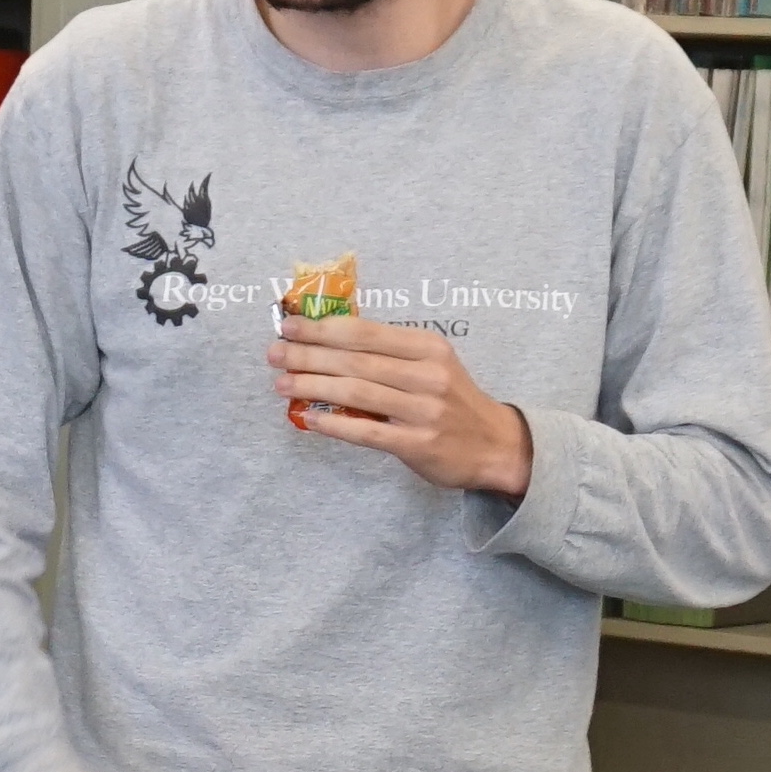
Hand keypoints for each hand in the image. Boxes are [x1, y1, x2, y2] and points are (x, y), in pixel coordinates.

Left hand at [276, 314, 531, 496]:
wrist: (496, 445)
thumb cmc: (453, 401)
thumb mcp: (433, 363)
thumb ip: (390, 352)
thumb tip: (329, 341)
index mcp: (428, 347)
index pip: (365, 332)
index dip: (322, 328)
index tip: (290, 326)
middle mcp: (427, 375)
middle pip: (355, 361)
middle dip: (308, 355)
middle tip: (274, 354)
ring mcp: (423, 412)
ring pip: (357, 393)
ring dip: (314, 386)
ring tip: (282, 384)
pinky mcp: (418, 445)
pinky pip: (367, 432)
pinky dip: (334, 425)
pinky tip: (309, 418)